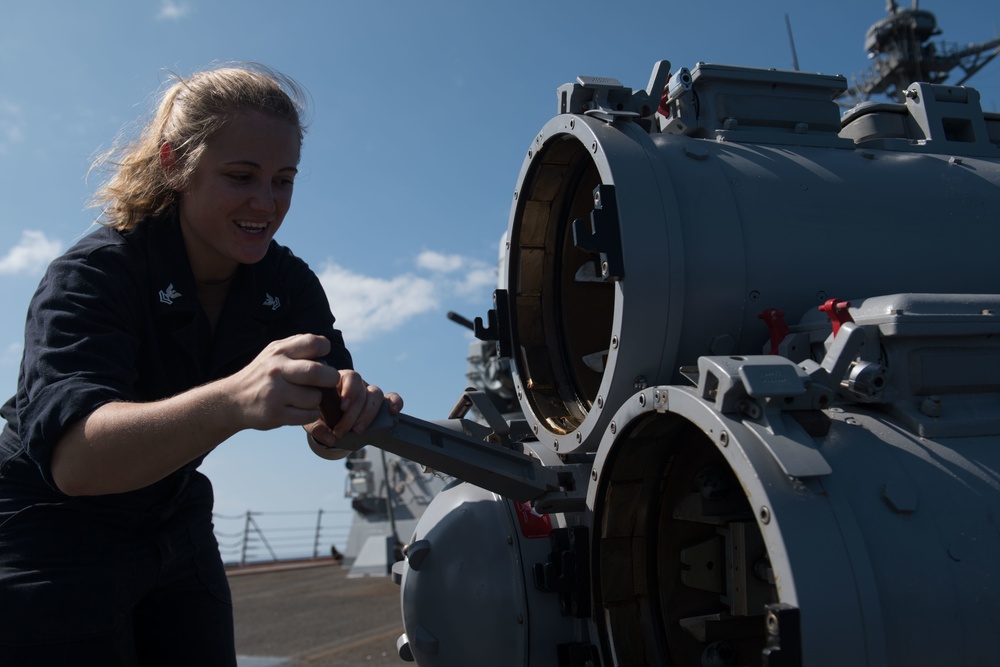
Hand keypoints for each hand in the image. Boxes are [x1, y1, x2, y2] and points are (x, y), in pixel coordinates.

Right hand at [224, 333, 339, 431]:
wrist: (232, 400)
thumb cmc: (262, 375)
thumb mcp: (273, 352)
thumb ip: (296, 345)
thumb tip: (324, 345)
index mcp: (279, 352)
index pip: (314, 343)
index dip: (325, 350)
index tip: (322, 358)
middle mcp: (276, 370)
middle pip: (318, 372)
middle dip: (331, 378)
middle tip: (329, 381)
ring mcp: (276, 393)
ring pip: (315, 397)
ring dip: (317, 399)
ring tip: (306, 398)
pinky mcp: (276, 413)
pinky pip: (309, 415)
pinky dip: (311, 414)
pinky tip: (301, 410)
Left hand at [304, 372, 402, 448]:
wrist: (325, 418)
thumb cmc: (318, 413)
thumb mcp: (311, 419)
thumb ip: (317, 428)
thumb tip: (331, 439)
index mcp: (338, 380)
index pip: (350, 377)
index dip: (349, 391)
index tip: (342, 407)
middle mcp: (355, 384)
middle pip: (362, 391)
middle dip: (353, 414)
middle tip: (342, 431)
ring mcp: (368, 392)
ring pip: (375, 395)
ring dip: (368, 414)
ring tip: (358, 430)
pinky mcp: (379, 402)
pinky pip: (392, 397)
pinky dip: (395, 402)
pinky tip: (392, 412)